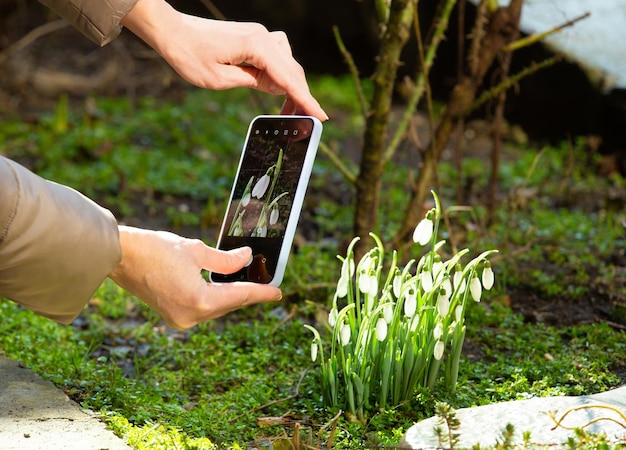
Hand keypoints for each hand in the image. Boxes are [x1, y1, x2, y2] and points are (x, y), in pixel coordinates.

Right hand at [108, 226, 281, 329]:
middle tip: (266, 284)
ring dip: (231, 296)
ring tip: (249, 284)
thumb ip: (226, 259)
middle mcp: (191, 316)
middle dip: (247, 294)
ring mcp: (180, 319)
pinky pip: (202, 309)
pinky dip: (214, 299)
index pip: (240, 296)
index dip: (262, 292)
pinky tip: (224, 288)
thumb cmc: (155, 249)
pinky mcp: (172, 316)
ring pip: (216, 308)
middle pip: (229, 305)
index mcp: (200, 300)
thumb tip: (246, 259)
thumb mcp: (196, 250)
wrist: (119, 256)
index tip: (278, 292)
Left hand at [121, 0, 327, 121]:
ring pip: (287, 63)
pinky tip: (272, 88)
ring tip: (286, 109)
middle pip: (292, 70)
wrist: (172, 31)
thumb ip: (253, 82)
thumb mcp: (220, 79)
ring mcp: (259, 35)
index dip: (306, 99)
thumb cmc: (190, 55)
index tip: (321, 115)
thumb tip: (277, 87)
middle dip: (300, 95)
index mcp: (257, 46)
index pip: (289, 77)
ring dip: (290, 85)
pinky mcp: (254, 38)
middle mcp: (263, 37)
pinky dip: (280, 74)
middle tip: (304, 121)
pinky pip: (276, 58)